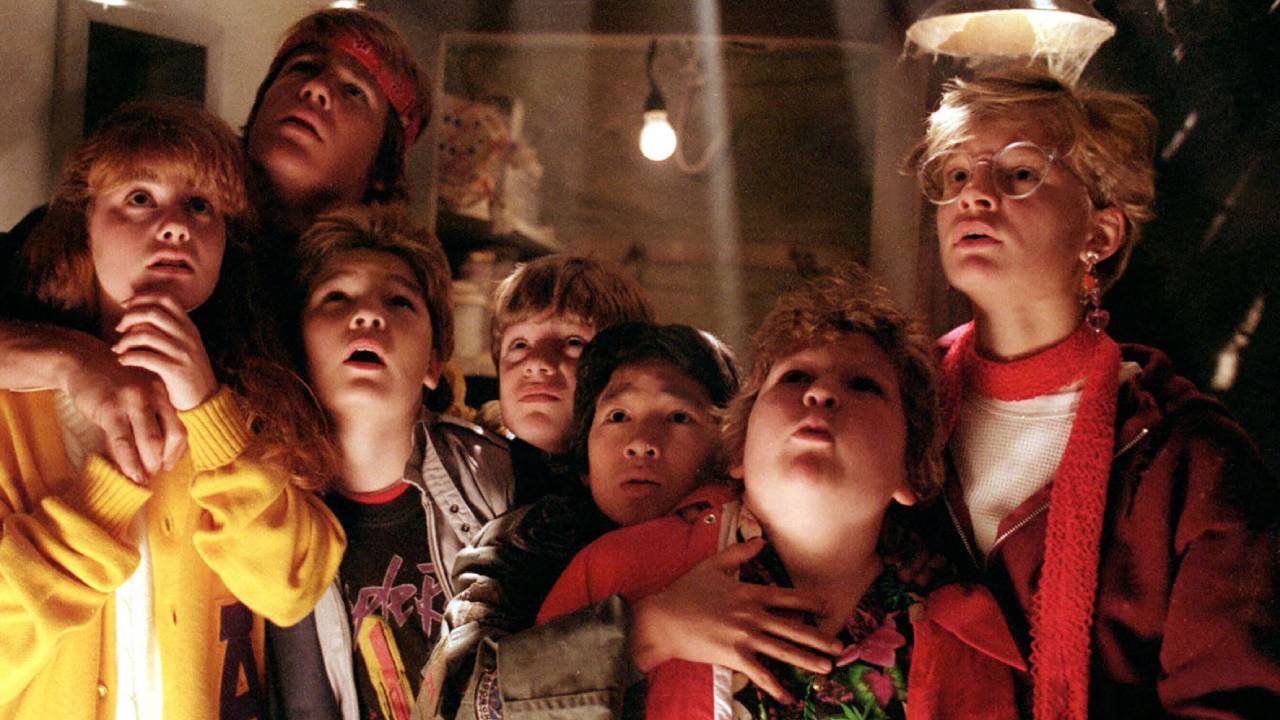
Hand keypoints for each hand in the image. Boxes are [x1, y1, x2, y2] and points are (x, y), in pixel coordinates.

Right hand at [63, 336, 185, 483]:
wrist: (82, 360)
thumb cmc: (111, 381)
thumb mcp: (138, 392)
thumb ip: (149, 415)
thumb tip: (156, 450)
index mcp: (163, 393)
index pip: (180, 429)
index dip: (177, 453)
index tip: (168, 464)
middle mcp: (154, 396)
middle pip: (172, 436)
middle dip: (166, 461)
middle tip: (157, 473)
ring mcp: (133, 401)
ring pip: (151, 441)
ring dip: (149, 465)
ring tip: (144, 478)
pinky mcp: (111, 409)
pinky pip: (124, 442)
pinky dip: (129, 462)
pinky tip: (130, 474)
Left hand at [113, 294, 217, 411]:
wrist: (205, 399)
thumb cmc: (186, 372)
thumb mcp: (184, 345)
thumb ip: (168, 329)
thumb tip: (136, 315)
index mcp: (189, 326)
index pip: (166, 298)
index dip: (142, 297)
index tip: (126, 305)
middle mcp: (187, 336)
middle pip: (152, 312)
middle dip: (129, 317)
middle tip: (119, 328)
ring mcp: (182, 353)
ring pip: (145, 334)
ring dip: (125, 340)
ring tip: (118, 349)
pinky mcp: (175, 370)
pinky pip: (144, 357)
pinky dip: (128, 357)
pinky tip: (123, 361)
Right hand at [628, 538, 842, 703]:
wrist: (663, 619)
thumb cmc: (686, 590)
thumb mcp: (713, 565)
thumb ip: (739, 552)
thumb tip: (760, 541)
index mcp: (749, 592)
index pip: (787, 597)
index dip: (809, 602)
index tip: (828, 606)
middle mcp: (753, 615)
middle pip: (793, 627)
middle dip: (819, 637)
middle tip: (841, 646)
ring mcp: (745, 637)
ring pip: (783, 650)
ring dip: (807, 660)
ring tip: (827, 668)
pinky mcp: (734, 656)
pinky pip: (760, 673)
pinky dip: (775, 686)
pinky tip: (788, 697)